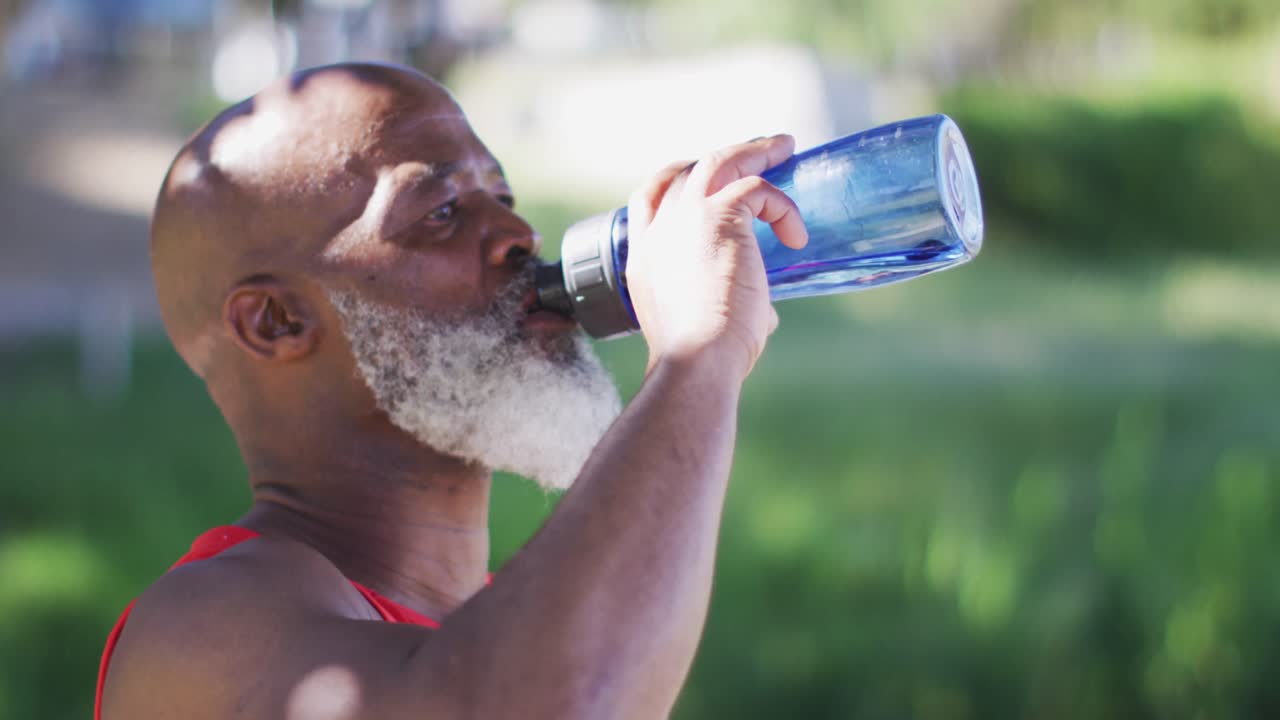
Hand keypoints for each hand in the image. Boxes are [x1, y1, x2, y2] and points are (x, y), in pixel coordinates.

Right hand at [625, 135, 808, 381]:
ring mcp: (685, 219)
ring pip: (718, 162)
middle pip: (686, 171)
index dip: (678, 180)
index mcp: (646, 257)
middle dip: (724, 156)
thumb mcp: (706, 325)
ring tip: (784, 146)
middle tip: (758, 151)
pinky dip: (781, 206)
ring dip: (754, 151)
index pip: (649, 198)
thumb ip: (731, 308)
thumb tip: (765, 313)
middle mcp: (658, 232)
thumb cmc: (706, 358)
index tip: (706, 179)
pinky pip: (756, 188)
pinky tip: (797, 236)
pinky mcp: (719, 216)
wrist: (697, 359)